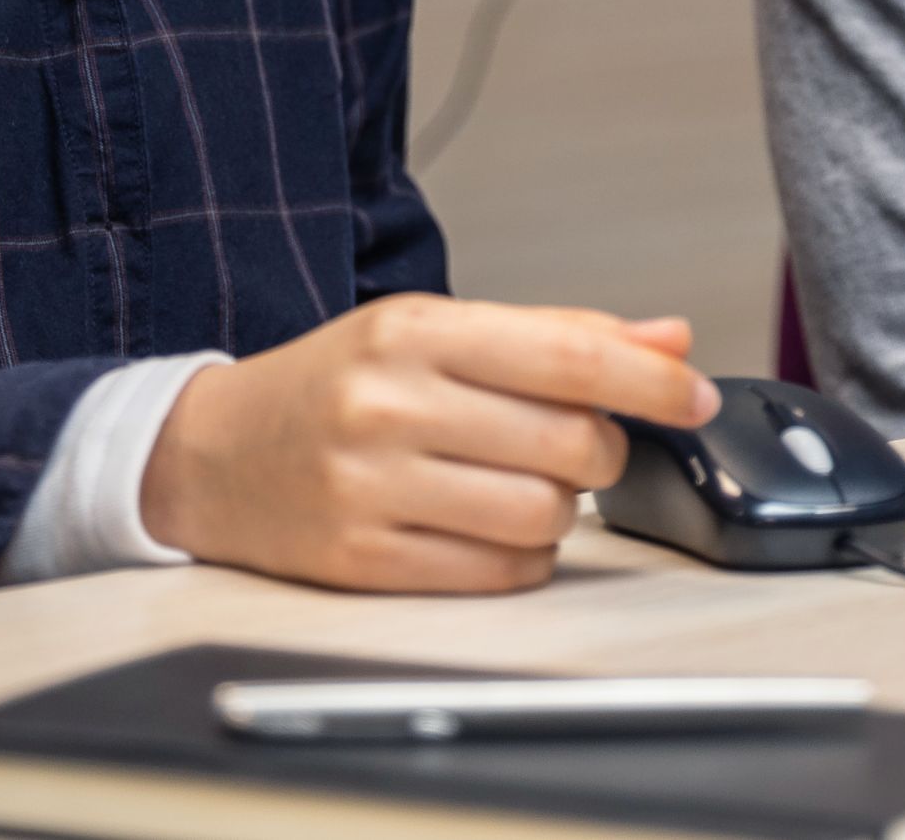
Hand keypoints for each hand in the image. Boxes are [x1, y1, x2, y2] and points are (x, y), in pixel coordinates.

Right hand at [142, 297, 713, 592]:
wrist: (210, 454)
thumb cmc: (336, 385)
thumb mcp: (433, 331)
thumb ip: (555, 334)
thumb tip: (668, 343)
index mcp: (414, 332)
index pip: (566, 355)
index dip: (649, 382)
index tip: (694, 397)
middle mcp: (390, 404)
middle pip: (571, 444)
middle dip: (600, 451)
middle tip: (576, 444)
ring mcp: (372, 487)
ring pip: (544, 516)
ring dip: (561, 508)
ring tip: (522, 485)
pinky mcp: (364, 562)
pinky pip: (500, 574)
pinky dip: (523, 558)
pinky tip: (491, 529)